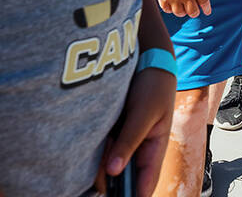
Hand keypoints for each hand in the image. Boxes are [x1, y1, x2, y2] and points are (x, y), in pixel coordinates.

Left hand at [96, 66, 175, 196]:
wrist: (145, 57)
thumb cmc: (153, 85)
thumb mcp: (142, 113)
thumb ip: (129, 141)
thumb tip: (115, 172)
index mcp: (154, 149)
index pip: (146, 184)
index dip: (134, 196)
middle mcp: (138, 149)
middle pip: (123, 179)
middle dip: (110, 183)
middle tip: (96, 182)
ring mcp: (124, 141)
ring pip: (109, 167)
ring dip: (100, 168)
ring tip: (91, 159)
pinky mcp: (111, 132)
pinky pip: (100, 151)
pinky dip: (93, 154)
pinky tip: (87, 147)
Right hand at [147, 0, 211, 17]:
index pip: (204, 2)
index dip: (207, 9)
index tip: (207, 11)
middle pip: (193, 12)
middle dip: (195, 12)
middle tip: (194, 9)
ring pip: (180, 13)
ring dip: (182, 11)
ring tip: (182, 6)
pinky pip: (167, 10)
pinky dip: (170, 9)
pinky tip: (172, 4)